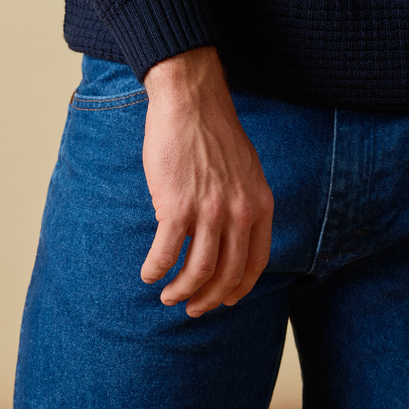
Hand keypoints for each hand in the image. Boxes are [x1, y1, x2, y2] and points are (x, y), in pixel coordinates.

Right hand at [140, 46, 273, 316]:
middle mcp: (239, 213)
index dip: (239, 289)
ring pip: (197, 272)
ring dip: (181, 291)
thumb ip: (246, 201)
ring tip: (168, 296)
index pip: (255, 263)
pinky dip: (156, 269)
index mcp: (260, 205)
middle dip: (208, 299)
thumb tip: (235, 230)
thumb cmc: (214, 130)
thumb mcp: (247, 169)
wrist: (191, 101)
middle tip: (192, 307)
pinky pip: (166, 253)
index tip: (224, 299)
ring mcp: (208, 211)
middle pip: (226, 275)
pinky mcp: (176, 206)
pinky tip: (148, 273)